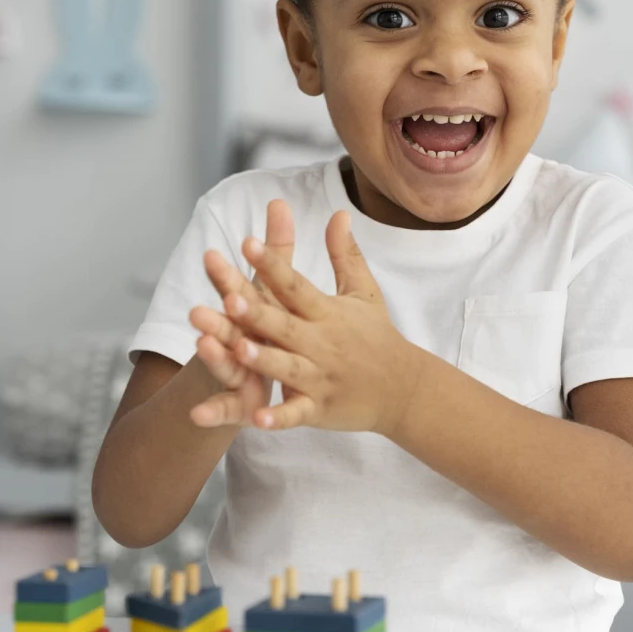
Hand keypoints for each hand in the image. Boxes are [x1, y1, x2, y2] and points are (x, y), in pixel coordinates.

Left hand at [189, 211, 419, 434]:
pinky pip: (296, 414)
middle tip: (228, 295)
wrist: (404, 388)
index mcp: (327, 312)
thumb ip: (345, 253)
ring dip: (262, 359)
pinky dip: (279, 417)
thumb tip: (339, 212)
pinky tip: (257, 419)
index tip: (248, 244)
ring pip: (286, 367)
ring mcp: (320, 378)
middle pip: (284, 325)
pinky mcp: (319, 409)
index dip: (273, 265)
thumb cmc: (378, 336)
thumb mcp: (364, 291)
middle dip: (257, 312)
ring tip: (237, 347)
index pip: (295, 284)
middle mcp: (322, 342)